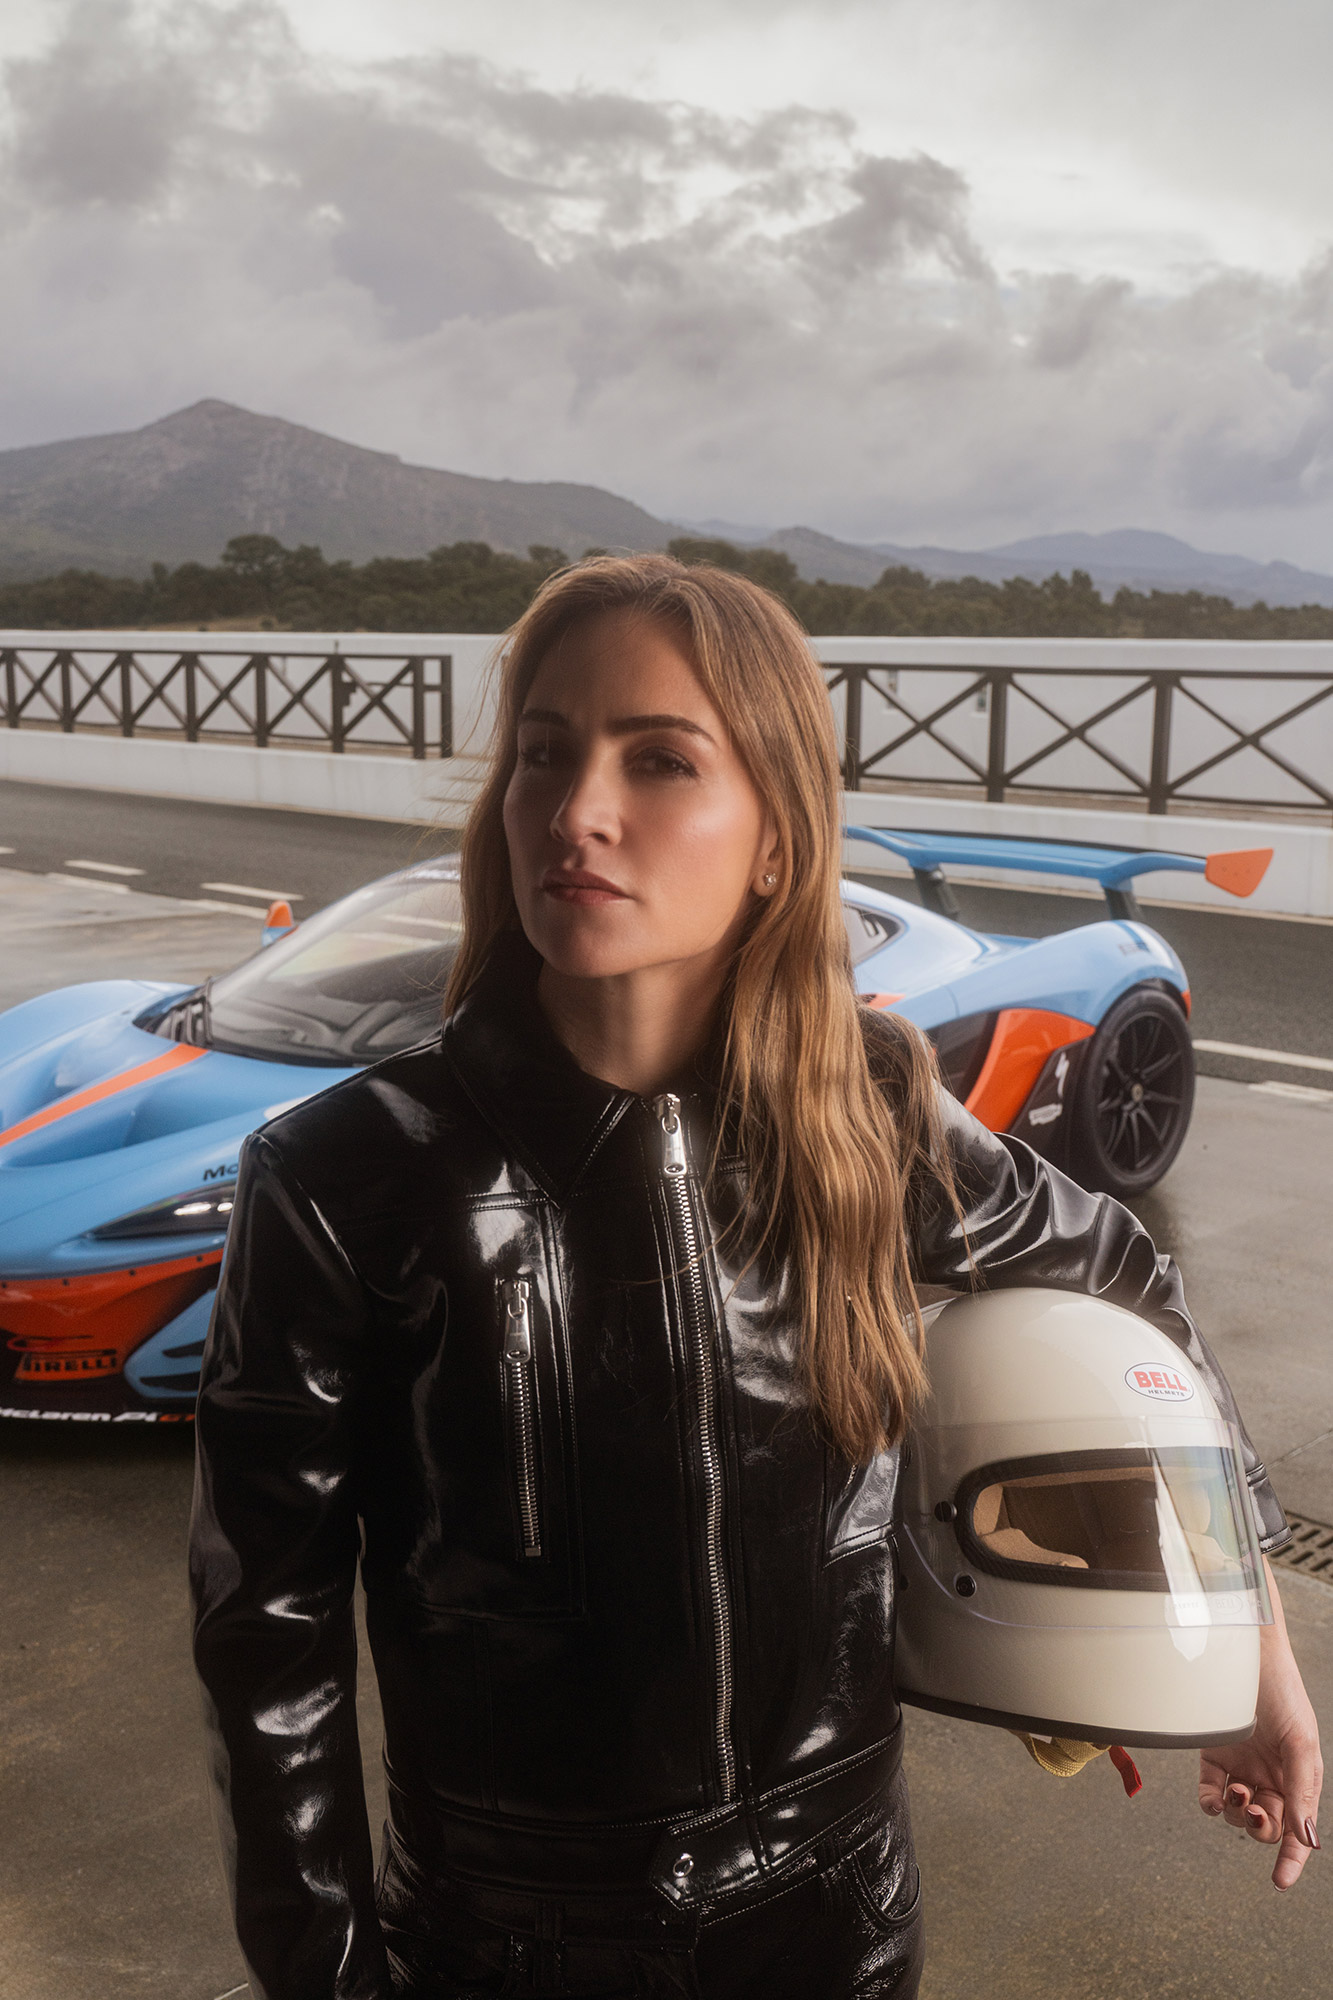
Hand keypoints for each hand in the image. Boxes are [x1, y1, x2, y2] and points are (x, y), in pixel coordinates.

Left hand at [1199, 1561, 1322, 1888]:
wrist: (1244, 1654)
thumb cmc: (1281, 1693)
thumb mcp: (1301, 1743)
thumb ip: (1301, 1792)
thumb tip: (1306, 1839)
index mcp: (1297, 1778)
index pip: (1296, 1829)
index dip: (1291, 1859)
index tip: (1279, 1882)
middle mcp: (1269, 1776)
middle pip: (1265, 1825)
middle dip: (1260, 1828)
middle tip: (1252, 1811)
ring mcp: (1241, 1766)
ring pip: (1236, 1813)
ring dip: (1235, 1813)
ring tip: (1237, 1793)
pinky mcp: (1213, 1754)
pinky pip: (1209, 1792)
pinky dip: (1209, 1802)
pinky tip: (1213, 1797)